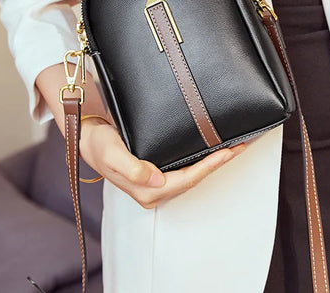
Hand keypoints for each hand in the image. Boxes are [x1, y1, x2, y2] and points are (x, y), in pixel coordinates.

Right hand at [79, 116, 247, 208]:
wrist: (90, 138)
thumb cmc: (100, 145)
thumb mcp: (112, 153)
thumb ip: (131, 168)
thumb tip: (155, 179)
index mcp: (146, 191)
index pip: (186, 180)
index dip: (208, 167)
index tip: (227, 153)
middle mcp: (154, 191)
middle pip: (194, 179)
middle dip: (217, 165)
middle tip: (239, 148)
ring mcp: (157, 184)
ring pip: (192, 176)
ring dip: (213, 163)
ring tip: (232, 149)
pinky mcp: (157, 174)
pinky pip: (186, 170)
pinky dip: (201, 161)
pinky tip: (211, 152)